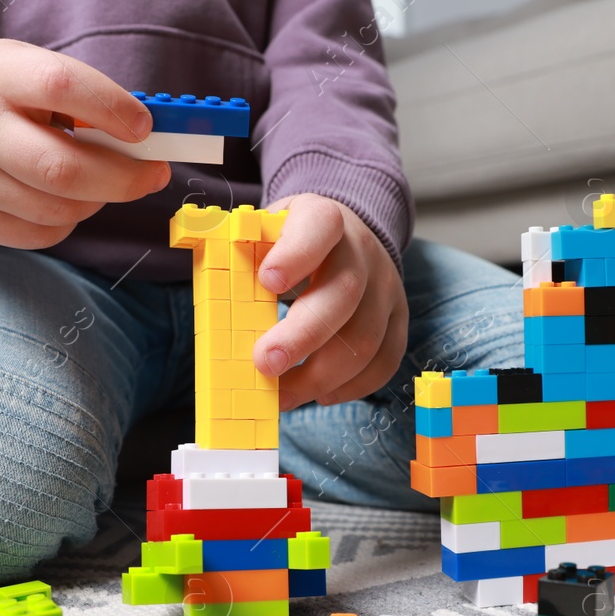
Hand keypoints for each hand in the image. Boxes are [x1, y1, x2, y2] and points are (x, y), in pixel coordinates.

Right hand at [0, 39, 169, 248]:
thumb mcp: (28, 69)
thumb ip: (83, 97)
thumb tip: (147, 141)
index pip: (60, 87)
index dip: (112, 109)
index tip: (145, 128)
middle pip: (64, 169)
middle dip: (124, 178)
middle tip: (154, 175)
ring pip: (59, 209)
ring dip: (98, 200)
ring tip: (101, 182)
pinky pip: (42, 234)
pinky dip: (69, 220)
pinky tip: (62, 198)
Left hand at [255, 194, 407, 409]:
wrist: (345, 237)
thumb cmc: (288, 244)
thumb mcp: (261, 231)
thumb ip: (237, 256)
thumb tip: (217, 300)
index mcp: (322, 219)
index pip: (319, 227)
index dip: (296, 254)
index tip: (266, 282)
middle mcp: (361, 251)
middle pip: (343, 294)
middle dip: (302, 336)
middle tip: (265, 364)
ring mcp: (385, 287)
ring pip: (366, 338)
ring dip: (321, 376)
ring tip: (282, 396)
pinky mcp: (398, 319)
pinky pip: (385, 360)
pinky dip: (352, 386)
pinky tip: (321, 394)